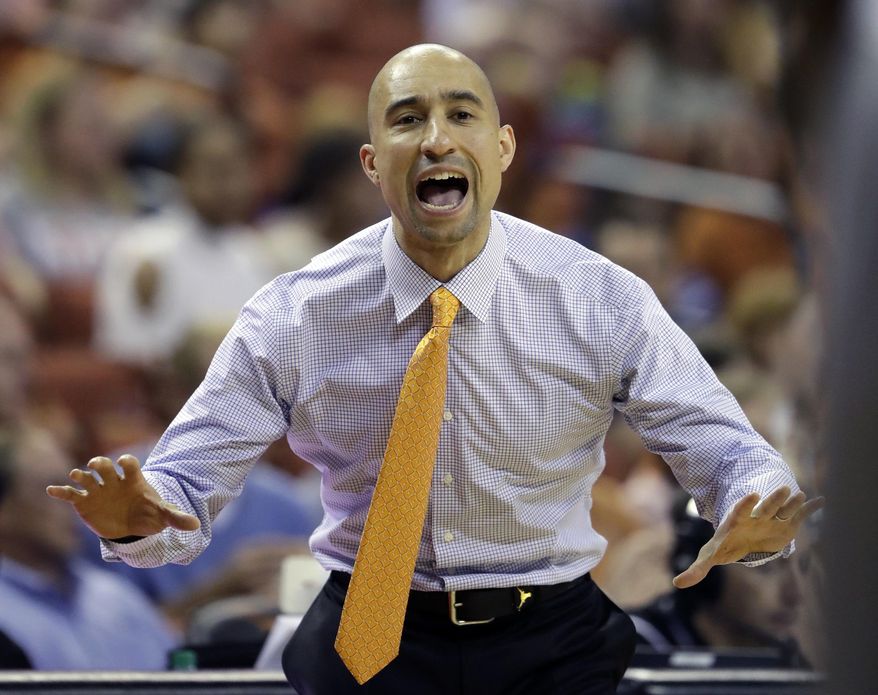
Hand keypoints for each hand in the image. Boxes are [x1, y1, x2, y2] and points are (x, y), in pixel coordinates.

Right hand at [45, 454, 199, 539]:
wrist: (134, 526)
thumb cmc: (149, 514)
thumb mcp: (164, 515)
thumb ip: (177, 517)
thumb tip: (196, 525)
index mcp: (133, 480)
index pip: (129, 464)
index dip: (126, 462)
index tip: (123, 464)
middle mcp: (113, 481)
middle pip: (104, 465)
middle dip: (100, 464)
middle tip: (96, 466)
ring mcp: (98, 490)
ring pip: (86, 477)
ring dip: (80, 475)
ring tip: (76, 476)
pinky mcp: (84, 501)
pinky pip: (70, 494)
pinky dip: (61, 491)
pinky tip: (51, 490)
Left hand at [672, 486, 823, 588]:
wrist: (743, 538)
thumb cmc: (727, 545)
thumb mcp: (712, 555)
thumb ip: (698, 568)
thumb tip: (678, 583)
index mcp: (738, 521)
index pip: (741, 510)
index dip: (745, 503)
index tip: (752, 495)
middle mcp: (757, 517)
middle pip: (766, 506)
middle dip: (773, 499)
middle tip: (782, 487)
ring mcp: (773, 519)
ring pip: (783, 508)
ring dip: (792, 502)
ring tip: (801, 494)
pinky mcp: (787, 524)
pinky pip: (800, 514)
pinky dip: (811, 509)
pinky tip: (822, 500)